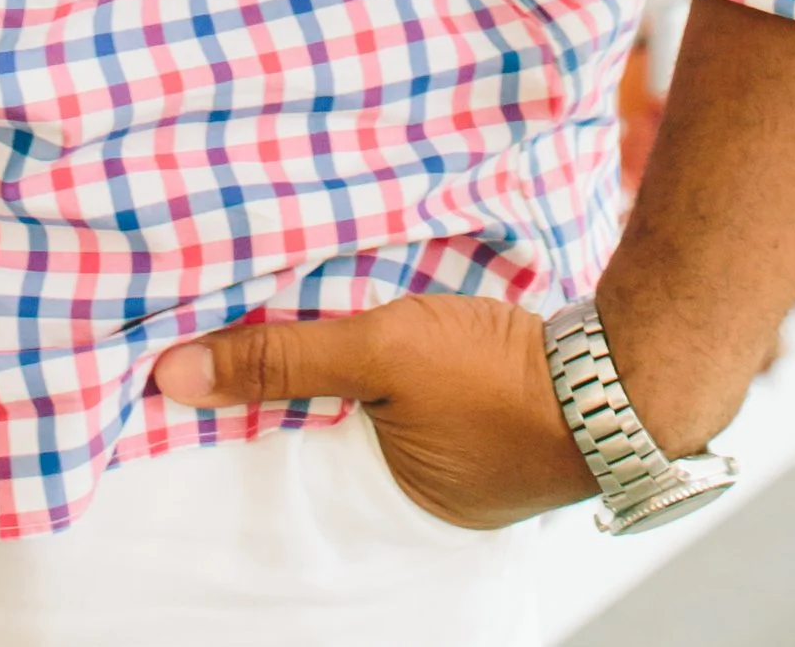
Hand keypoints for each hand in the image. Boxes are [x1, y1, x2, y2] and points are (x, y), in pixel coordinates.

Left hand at [151, 296, 597, 531]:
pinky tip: (374, 292)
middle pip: (333, 422)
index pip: (291, 448)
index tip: (194, 356)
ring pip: (377, 392)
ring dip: (347, 350)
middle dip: (297, 376)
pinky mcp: (489, 397)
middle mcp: (419, 484)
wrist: (622, 371)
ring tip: (293, 293)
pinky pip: (420, 371)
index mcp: (384, 502)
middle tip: (239, 316)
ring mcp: (461, 443)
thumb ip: (282, 360)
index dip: (250, 399)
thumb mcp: (381, 359)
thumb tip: (171, 375)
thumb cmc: (502, 381)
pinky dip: (395, 338)